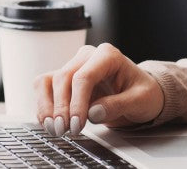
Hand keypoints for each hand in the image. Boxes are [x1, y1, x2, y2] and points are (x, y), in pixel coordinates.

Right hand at [33, 43, 163, 136]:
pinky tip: (49, 122)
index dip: (77, 102)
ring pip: (49, 81)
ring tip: (54, 128)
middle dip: (61, 108)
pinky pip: (46, 88)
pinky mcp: (65, 79)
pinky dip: (44, 106)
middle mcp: (87, 57)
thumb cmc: (143, 92)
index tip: (77, 124)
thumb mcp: (140, 100)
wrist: (140, 94)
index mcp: (107, 55)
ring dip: (47, 106)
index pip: (84, 76)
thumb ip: (118, 105)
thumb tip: (93, 113)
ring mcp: (74, 66)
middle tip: (65, 131)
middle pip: (63, 78)